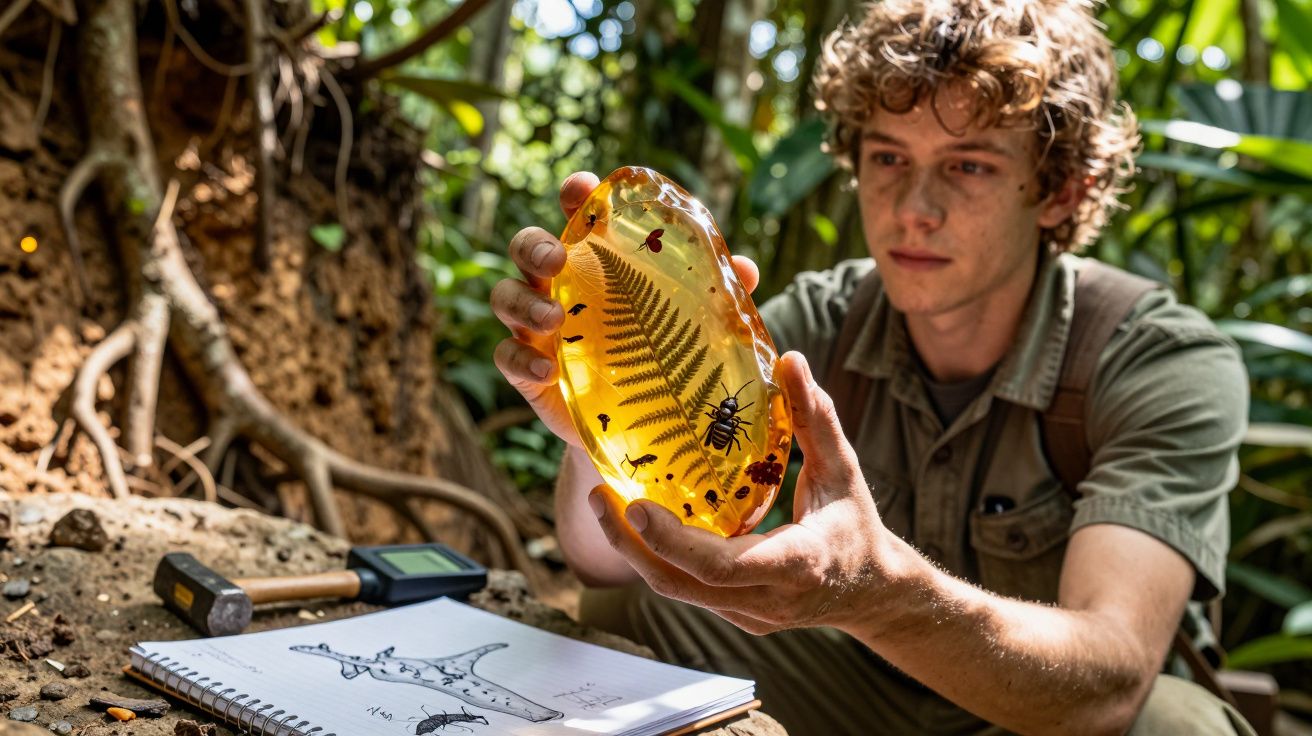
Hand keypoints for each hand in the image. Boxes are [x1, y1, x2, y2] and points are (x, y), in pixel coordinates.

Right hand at [492, 171, 761, 447]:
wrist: (642, 427)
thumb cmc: (663, 356)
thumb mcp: (690, 324)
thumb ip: (712, 293)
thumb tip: (743, 269)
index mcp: (597, 262)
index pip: (578, 216)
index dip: (575, 195)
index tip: (580, 187)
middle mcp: (559, 286)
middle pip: (526, 248)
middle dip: (534, 245)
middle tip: (557, 258)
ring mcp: (538, 328)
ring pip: (506, 297)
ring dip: (523, 301)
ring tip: (554, 318)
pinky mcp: (528, 372)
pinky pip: (507, 357)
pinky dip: (520, 359)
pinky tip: (545, 370)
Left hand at [587, 351, 898, 635]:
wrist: (872, 593)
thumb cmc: (856, 526)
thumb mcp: (842, 470)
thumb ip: (815, 418)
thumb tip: (791, 360)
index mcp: (796, 564)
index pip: (721, 565)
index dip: (672, 540)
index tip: (635, 505)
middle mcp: (766, 600)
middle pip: (680, 584)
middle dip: (630, 544)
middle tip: (598, 496)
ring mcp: (747, 614)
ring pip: (675, 592)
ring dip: (633, 552)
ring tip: (604, 504)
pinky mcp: (734, 615)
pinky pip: (685, 590)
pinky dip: (656, 558)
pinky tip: (637, 521)